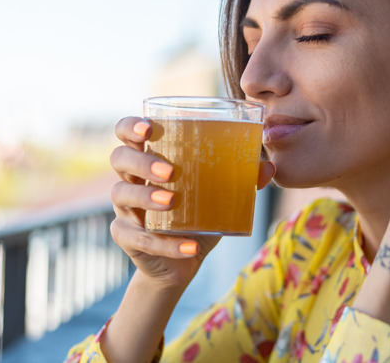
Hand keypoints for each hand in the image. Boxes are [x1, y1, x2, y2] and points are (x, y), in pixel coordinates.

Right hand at [109, 116, 275, 288]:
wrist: (180, 263)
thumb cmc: (196, 217)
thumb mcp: (218, 197)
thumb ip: (240, 180)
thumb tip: (269, 167)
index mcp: (149, 160)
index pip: (127, 133)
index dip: (130, 126)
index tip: (148, 128)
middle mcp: (131, 180)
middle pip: (120, 159)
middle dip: (141, 161)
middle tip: (169, 171)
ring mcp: (125, 210)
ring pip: (121, 194)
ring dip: (146, 196)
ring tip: (172, 201)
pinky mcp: (126, 238)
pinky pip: (139, 238)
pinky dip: (166, 244)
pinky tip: (189, 246)